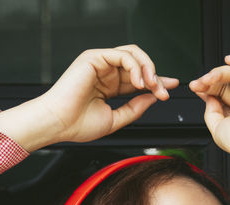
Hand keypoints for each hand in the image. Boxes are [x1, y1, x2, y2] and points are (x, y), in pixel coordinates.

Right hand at [0, 46, 176, 150]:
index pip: (137, 78)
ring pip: (134, 54)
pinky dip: (136, 66)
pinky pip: (123, 55)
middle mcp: (105, 72)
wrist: (58, 124)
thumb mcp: (115, 119)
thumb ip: (135, 108)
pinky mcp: (94, 57)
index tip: (171, 87)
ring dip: (148, 69)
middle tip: (163, 92)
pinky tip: (139, 82)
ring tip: (152, 85)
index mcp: (108, 86)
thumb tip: (153, 98)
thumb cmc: (77, 124)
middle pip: (139, 65)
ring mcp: (99, 63)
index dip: (156, 80)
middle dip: (155, 77)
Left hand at [188, 51, 229, 181]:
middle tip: (199, 83)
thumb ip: (210, 113)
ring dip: (219, 72)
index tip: (195, 87)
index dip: (206, 89)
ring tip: (209, 78)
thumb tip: (209, 98)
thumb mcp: (217, 130)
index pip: (218, 95)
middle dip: (209, 81)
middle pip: (225, 83)